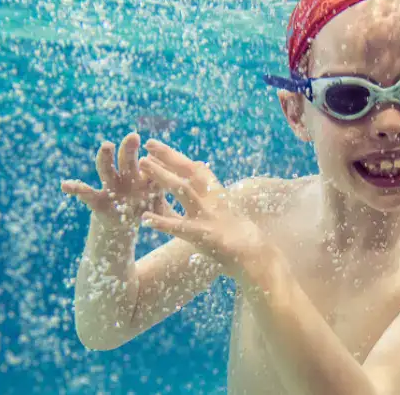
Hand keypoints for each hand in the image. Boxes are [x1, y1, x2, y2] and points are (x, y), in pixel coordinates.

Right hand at [61, 133, 171, 227]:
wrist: (123, 226)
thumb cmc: (145, 210)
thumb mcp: (160, 205)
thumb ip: (170, 194)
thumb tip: (197, 172)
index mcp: (144, 177)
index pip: (148, 163)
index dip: (153, 156)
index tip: (158, 146)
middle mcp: (126, 177)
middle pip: (127, 160)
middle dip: (129, 148)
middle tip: (134, 136)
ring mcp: (110, 186)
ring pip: (106, 169)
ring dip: (106, 157)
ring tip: (106, 146)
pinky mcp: (97, 200)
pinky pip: (85, 194)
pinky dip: (75, 189)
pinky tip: (65, 185)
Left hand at [137, 139, 271, 281]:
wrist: (256, 256)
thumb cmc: (238, 237)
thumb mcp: (224, 213)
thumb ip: (207, 200)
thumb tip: (193, 188)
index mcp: (217, 195)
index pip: (195, 170)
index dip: (176, 157)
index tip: (157, 147)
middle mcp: (212, 200)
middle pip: (189, 172)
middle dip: (169, 157)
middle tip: (149, 144)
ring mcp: (207, 216)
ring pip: (183, 190)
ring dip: (163, 175)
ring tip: (144, 164)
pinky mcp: (203, 235)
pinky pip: (179, 227)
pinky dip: (162, 223)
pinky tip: (145, 219)